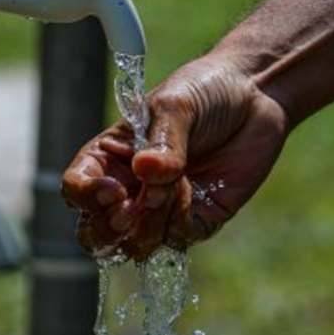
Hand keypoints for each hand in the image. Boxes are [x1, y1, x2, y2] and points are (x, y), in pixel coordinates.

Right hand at [62, 51, 289, 260]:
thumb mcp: (176, 105)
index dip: (87, 197)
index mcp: (110, 155)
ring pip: (136, 245)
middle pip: (97, 232)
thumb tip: (147, 173)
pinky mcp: (196, 219)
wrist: (256, 94)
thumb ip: (163, 142)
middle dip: (108, 231)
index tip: (114, 190)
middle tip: (131, 212)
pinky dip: (182, 222)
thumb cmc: (204, 89)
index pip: (77, 188)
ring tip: (177, 188)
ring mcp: (161, 208)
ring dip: (152, 225)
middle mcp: (129, 187)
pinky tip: (198, 190)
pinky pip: (177, 241)